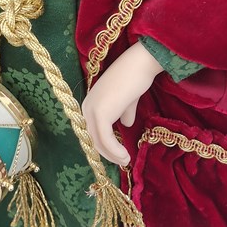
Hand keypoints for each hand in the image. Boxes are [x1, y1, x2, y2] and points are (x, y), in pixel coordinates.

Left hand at [81, 42, 160, 165]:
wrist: (140, 65)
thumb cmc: (135, 79)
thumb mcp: (127, 100)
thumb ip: (124, 112)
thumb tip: (127, 125)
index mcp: (90, 103)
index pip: (92, 130)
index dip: (103, 145)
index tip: (116, 155)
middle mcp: (86, 107)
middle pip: (92, 138)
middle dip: (107, 153)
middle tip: (122, 161)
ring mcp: (92, 110)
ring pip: (98, 141)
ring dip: (112, 154)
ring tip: (125, 160)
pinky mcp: (100, 114)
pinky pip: (105, 139)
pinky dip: (114, 150)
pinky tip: (125, 155)